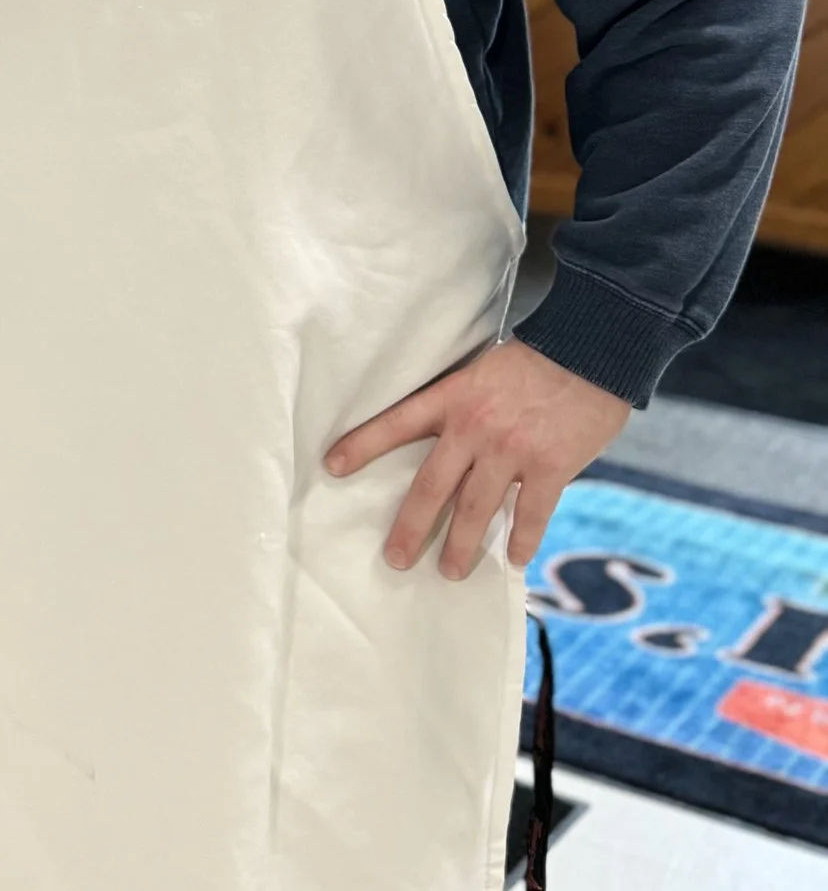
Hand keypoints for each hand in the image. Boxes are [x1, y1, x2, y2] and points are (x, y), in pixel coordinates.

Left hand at [323, 339, 629, 579]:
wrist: (590, 352)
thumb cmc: (533, 360)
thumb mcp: (481, 371)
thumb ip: (463, 405)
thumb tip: (448, 439)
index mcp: (452, 398)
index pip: (395, 424)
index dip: (362, 445)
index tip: (332, 466)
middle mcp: (474, 428)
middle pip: (432, 485)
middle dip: (411, 526)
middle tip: (394, 557)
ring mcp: (512, 450)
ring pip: (477, 508)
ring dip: (462, 545)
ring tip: (449, 571)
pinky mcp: (551, 467)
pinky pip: (532, 513)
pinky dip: (523, 539)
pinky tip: (515, 560)